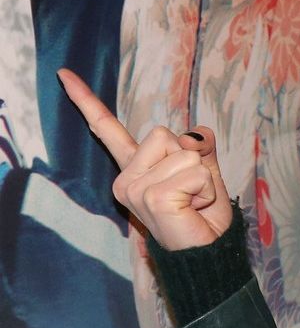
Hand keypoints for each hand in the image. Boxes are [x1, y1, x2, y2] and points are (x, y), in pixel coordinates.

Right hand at [58, 69, 231, 249]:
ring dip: (202, 175)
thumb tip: (192, 136)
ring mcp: (133, 187)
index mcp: (135, 167)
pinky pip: (195, 171)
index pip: (108, 130)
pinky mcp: (148, 196)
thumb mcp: (206, 170)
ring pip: (183, 152)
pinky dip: (205, 188)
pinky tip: (191, 208)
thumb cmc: (203, 215)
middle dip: (192, 157)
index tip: (64, 74)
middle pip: (166, 133)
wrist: (207, 252)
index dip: (86, 100)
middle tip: (190, 191)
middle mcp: (127, 177)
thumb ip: (198, 145)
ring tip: (192, 201)